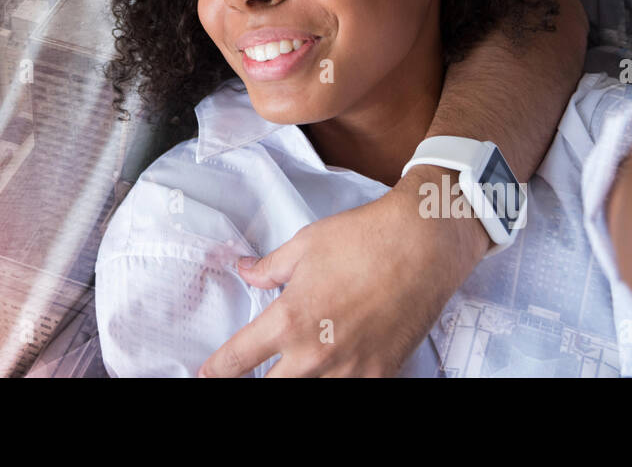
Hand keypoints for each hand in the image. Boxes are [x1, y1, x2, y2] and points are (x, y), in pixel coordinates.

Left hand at [197, 167, 489, 376]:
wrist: (424, 244)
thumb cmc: (365, 239)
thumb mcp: (305, 245)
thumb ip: (269, 268)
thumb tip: (245, 271)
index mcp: (290, 320)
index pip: (238, 359)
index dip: (216, 369)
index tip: (207, 372)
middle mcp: (316, 353)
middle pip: (270, 389)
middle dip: (255, 382)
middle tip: (251, 372)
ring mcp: (351, 369)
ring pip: (308, 391)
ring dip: (296, 379)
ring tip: (292, 366)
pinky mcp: (381, 373)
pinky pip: (349, 388)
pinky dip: (335, 379)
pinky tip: (332, 368)